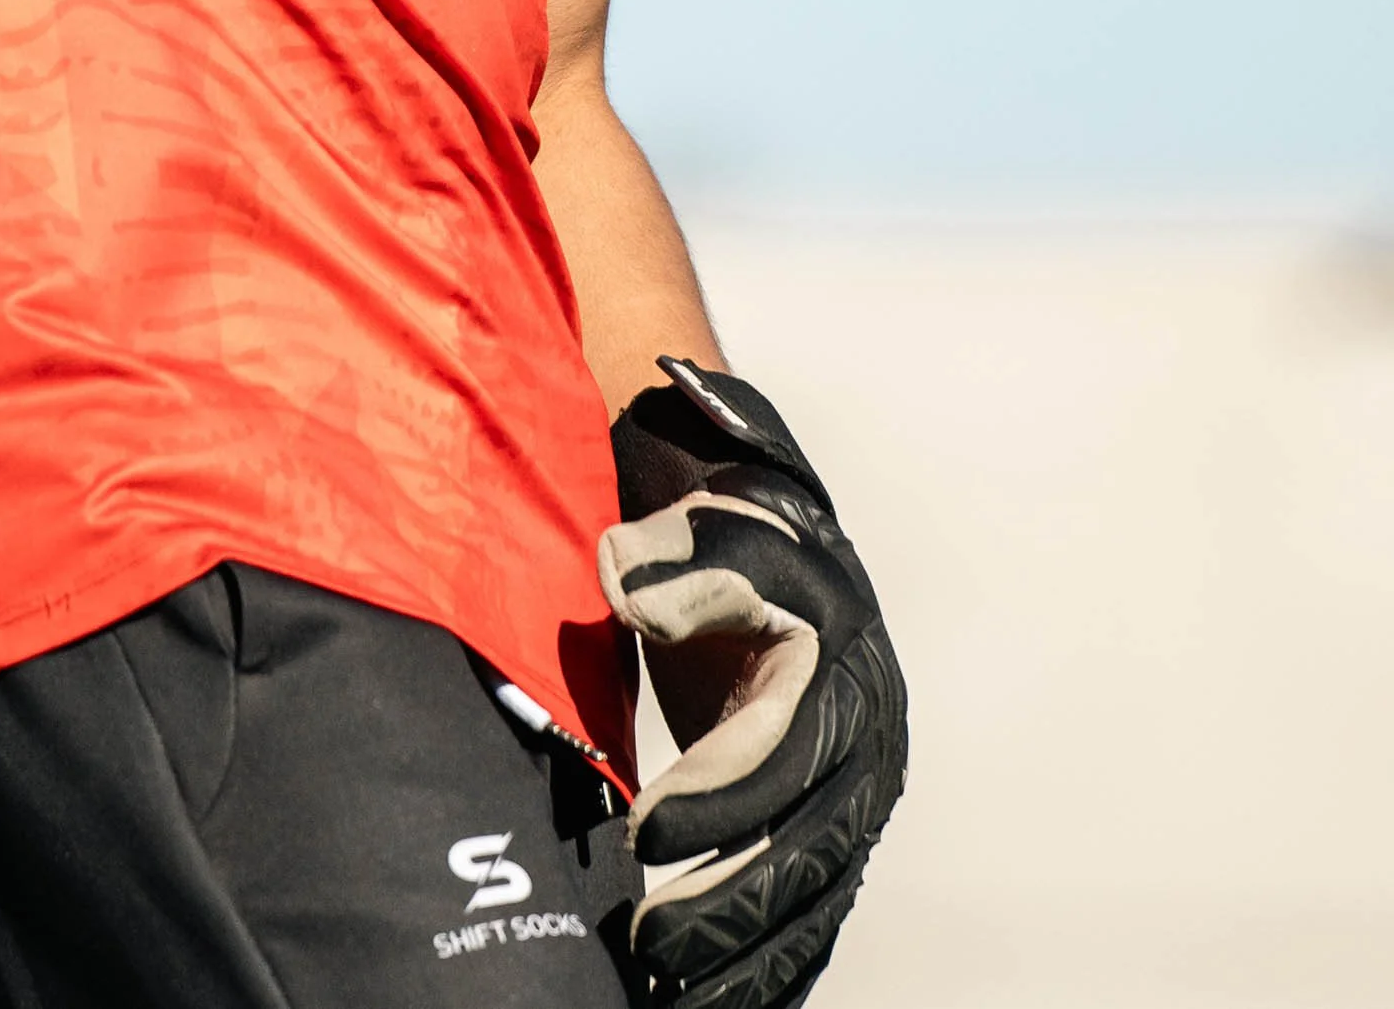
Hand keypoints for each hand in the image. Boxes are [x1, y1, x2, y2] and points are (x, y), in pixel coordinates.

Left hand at [600, 360, 906, 1008]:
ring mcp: (853, 810)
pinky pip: (810, 925)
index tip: (642, 828)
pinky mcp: (830, 846)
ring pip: (812, 905)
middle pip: (805, 850)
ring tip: (664, 993)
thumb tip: (631, 590)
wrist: (780, 573)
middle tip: (645, 938)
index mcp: (842, 679)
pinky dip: (768, 973)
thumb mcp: (712, 533)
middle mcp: (864, 758)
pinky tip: (708, 1004)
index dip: (718, 797)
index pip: (781, 753)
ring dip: (745, 959)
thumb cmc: (736, 550)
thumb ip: (678, 562)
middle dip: (727, 903)